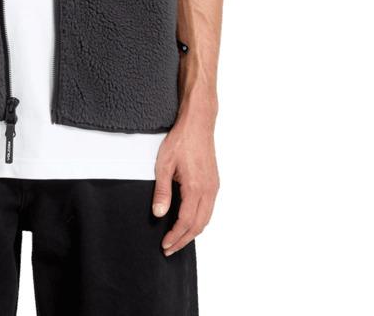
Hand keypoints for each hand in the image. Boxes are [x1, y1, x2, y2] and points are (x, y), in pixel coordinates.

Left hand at [151, 120, 219, 255]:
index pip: (186, 221)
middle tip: (170, 249)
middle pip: (198, 225)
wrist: (198, 124)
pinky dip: (199, 221)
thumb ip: (162, 191)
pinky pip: (208, 209)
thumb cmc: (180, 141)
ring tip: (178, 239)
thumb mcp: (164, 165)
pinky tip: (188, 221)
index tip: (165, 245)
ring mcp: (214, 187)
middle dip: (184, 240)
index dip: (175, 236)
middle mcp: (209, 190)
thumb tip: (158, 213)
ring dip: (192, 232)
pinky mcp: (214, 182)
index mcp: (196, 188)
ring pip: (206, 219)